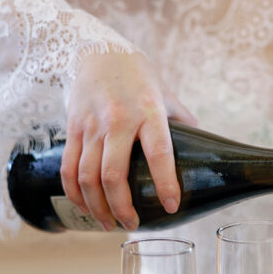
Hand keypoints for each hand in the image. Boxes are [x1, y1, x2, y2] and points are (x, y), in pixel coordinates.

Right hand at [61, 49, 196, 229]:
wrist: (98, 49)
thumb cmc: (138, 74)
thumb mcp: (166, 93)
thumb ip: (182, 122)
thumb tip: (203, 150)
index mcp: (149, 112)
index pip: (159, 153)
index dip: (165, 183)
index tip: (170, 206)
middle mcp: (118, 120)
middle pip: (113, 175)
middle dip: (122, 207)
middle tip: (132, 223)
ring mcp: (92, 125)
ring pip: (88, 176)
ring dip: (97, 207)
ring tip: (108, 223)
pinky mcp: (73, 127)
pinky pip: (69, 167)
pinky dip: (75, 192)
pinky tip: (84, 206)